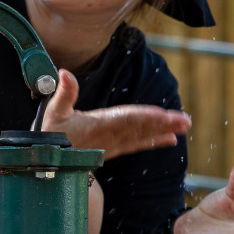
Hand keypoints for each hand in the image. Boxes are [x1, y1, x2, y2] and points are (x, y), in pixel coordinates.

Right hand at [39, 69, 189, 159]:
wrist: (48, 160)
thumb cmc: (50, 135)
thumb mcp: (54, 112)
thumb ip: (64, 93)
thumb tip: (64, 72)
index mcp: (97, 125)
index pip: (124, 118)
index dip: (144, 116)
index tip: (162, 115)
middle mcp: (109, 136)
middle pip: (140, 128)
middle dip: (163, 124)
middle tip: (185, 121)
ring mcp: (113, 144)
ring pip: (142, 136)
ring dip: (164, 131)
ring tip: (183, 127)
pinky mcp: (114, 149)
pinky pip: (137, 145)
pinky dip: (154, 141)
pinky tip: (170, 139)